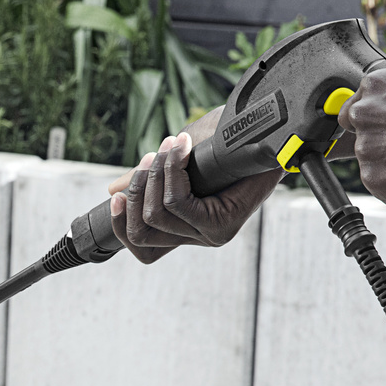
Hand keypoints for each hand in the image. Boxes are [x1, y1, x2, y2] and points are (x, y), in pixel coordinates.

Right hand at [108, 132, 282, 263]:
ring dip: (154, 176)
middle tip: (151, 155)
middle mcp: (199, 238)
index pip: (142, 248)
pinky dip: (172, 172)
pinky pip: (178, 203)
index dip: (121, 224)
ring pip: (157, 215)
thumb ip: (151, 181)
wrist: (272, 138)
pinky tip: (177, 150)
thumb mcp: (182, 164)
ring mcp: (211, 236)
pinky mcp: (222, 225)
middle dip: (138, 188)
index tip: (116, 195)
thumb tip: (113, 191)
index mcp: (189, 231)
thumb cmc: (230, 149)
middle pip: (142, 230)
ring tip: (167, 148)